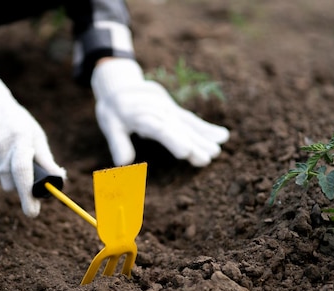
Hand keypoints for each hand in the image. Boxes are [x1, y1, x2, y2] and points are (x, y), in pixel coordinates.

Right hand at [0, 78, 65, 216]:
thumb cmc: (19, 124)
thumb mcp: (35, 137)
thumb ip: (46, 161)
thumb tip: (59, 180)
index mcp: (20, 140)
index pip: (22, 172)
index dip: (27, 195)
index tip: (32, 213)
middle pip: (7, 182)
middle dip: (15, 182)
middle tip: (17, 163)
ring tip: (2, 150)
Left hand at [91, 58, 228, 166]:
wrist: (121, 85)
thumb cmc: (113, 110)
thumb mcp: (110, 124)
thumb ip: (118, 142)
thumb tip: (123, 163)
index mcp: (140, 114)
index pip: (159, 128)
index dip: (172, 139)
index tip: (186, 151)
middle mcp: (159, 110)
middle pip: (178, 128)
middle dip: (193, 143)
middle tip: (208, 157)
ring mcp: (169, 110)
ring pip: (188, 124)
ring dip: (203, 138)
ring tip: (217, 151)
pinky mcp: (175, 111)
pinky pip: (192, 120)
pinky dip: (206, 129)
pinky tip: (223, 136)